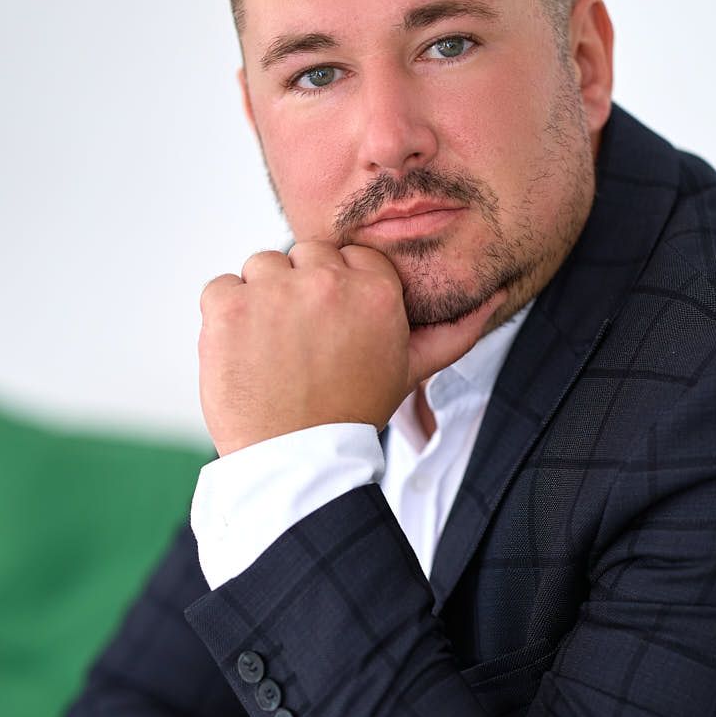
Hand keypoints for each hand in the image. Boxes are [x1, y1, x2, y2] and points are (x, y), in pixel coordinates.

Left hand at [198, 239, 503, 454]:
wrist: (298, 460)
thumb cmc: (352, 411)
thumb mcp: (410, 369)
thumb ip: (452, 333)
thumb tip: (495, 299)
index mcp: (374, 289)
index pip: (343, 256)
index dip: (332, 292)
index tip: (328, 330)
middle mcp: (326, 280)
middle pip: (300, 256)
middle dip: (297, 293)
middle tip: (299, 346)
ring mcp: (273, 290)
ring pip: (259, 267)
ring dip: (259, 303)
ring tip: (272, 352)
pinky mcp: (227, 306)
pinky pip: (219, 287)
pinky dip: (224, 318)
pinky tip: (244, 354)